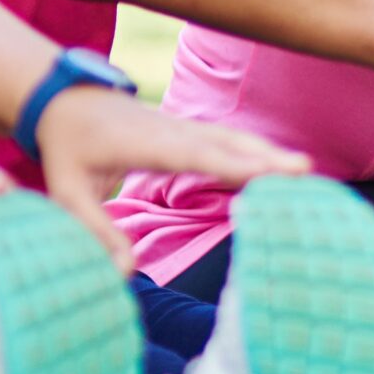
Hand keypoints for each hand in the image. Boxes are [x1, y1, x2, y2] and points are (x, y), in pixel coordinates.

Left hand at [35, 86, 312, 260]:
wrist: (67, 100)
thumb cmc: (68, 148)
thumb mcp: (67, 192)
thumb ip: (95, 231)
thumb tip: (123, 273)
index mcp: (144, 144)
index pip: (194, 156)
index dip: (231, 165)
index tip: (267, 172)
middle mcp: (172, 131)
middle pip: (225, 144)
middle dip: (265, 157)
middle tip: (306, 170)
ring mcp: (183, 127)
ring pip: (232, 139)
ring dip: (267, 153)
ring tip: (304, 170)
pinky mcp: (188, 130)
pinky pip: (226, 140)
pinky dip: (254, 150)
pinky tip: (277, 163)